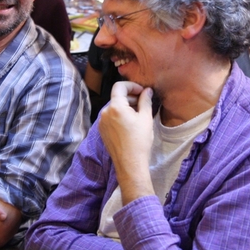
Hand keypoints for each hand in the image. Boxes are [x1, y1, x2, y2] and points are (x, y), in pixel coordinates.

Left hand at [99, 81, 154, 203]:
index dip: (132, 86)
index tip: (142, 91)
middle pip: (117, 97)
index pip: (119, 87)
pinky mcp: (102, 130)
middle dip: (131, 97)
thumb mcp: (146, 119)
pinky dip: (120, 115)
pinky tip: (130, 124)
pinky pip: (111, 117)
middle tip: (144, 103)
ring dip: (126, 106)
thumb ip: (145, 101)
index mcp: (115, 107)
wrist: (130, 164)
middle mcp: (105, 112)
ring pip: (114, 107)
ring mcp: (101, 122)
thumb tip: (147, 91)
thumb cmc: (140, 141)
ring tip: (139, 114)